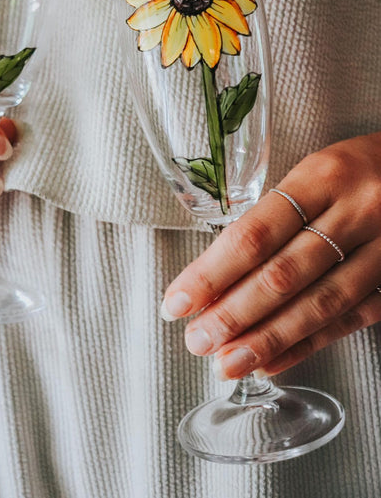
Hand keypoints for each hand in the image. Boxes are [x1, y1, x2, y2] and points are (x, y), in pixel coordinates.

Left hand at [161, 133, 380, 378]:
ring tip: (228, 363)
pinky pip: (351, 319)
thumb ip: (272, 217)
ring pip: (318, 304)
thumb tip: (215, 276)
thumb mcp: (314, 172)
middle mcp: (356, 212)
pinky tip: (272, 361)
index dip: (211, 274)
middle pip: (283, 275)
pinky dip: (307, 344)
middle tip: (197, 341)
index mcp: (322, 176)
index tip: (177, 301)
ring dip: (267, 339)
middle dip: (233, 314)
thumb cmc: (356, 170)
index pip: (255, 234)